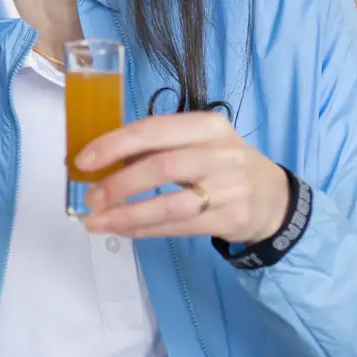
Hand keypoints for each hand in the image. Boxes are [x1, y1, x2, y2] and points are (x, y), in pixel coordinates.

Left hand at [77, 112, 290, 244]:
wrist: (273, 197)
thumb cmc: (221, 164)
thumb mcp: (198, 142)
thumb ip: (158, 146)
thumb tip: (103, 158)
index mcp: (207, 125)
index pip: (155, 130)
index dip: (115, 144)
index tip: (84, 160)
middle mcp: (220, 153)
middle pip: (161, 167)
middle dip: (119, 184)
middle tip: (91, 198)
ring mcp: (229, 188)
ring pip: (170, 204)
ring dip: (127, 214)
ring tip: (96, 221)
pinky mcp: (230, 218)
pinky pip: (179, 227)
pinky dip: (145, 230)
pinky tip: (123, 230)